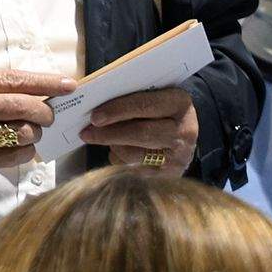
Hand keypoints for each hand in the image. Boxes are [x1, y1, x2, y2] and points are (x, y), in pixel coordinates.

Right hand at [0, 67, 74, 194]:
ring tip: (29, 131)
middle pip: (25, 107)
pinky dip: (25, 152)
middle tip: (49, 114)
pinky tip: (21, 148)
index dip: (47, 82)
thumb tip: (33, 90)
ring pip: (24, 133)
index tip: (69, 84)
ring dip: (34, 133)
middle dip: (46, 111)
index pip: (16, 79)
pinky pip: (14, 157)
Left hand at [82, 85, 199, 172]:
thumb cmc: (158, 110)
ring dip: (113, 147)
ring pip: (135, 155)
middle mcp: (185, 130)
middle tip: (86, 133)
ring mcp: (179, 156)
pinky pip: (135, 172)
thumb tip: (95, 109)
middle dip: (109, 134)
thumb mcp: (153, 96)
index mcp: (179, 102)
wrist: (182, 134)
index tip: (95, 117)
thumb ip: (130, 97)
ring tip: (103, 139)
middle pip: (141, 133)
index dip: (117, 111)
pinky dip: (120, 161)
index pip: (144, 105)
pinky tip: (117, 151)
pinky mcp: (170, 175)